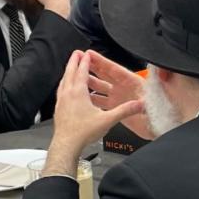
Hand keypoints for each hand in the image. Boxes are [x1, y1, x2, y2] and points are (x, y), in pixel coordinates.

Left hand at [46, 51, 143, 175]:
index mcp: (79, 93)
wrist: (66, 145)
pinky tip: (66, 89)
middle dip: (74, 62)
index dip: (85, 62)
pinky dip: (64, 84)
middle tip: (76, 54)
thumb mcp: (108, 120)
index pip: (82, 72)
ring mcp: (61, 101)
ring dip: (68, 72)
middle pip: (69, 73)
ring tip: (71, 68)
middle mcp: (68, 94)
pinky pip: (61, 91)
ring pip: (63, 81)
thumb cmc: (83, 133)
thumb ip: (125, 111)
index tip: (86, 53)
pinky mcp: (59, 109)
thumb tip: (139, 105)